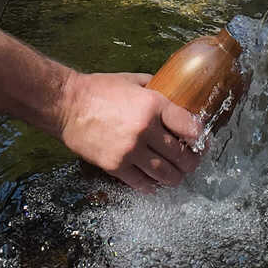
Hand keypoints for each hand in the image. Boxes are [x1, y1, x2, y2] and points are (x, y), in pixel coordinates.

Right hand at [58, 72, 204, 191]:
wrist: (66, 105)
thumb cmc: (98, 89)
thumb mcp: (133, 81)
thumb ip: (155, 89)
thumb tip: (172, 96)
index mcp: (153, 105)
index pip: (190, 128)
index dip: (200, 138)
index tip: (201, 142)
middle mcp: (145, 129)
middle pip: (180, 155)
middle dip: (190, 162)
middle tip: (191, 162)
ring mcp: (130, 150)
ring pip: (164, 173)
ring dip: (174, 177)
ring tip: (176, 176)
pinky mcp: (115, 165)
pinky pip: (140, 182)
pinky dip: (151, 186)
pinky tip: (154, 185)